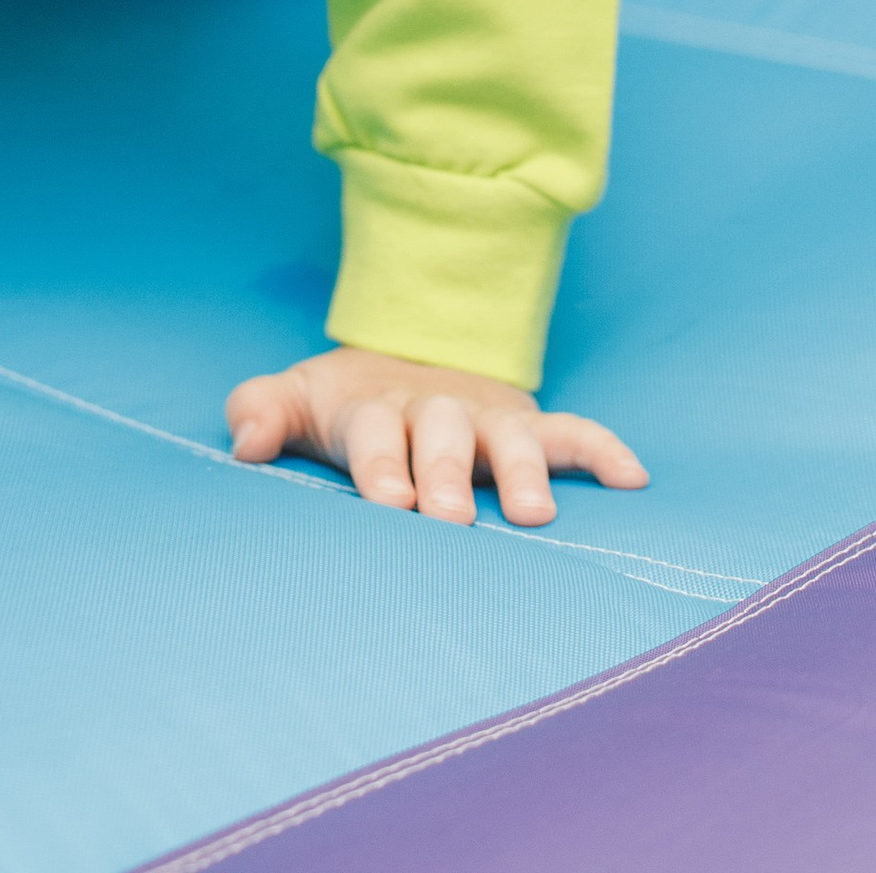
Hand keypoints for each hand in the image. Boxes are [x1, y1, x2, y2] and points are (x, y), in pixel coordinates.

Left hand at [225, 345, 647, 524]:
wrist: (405, 357)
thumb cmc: (344, 407)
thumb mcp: (295, 399)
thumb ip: (260, 411)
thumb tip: (242, 445)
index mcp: (375, 410)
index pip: (375, 433)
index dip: (381, 465)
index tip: (389, 503)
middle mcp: (435, 411)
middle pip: (443, 433)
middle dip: (446, 472)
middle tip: (450, 517)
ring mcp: (487, 418)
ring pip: (511, 436)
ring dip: (521, 470)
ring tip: (533, 516)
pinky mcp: (529, 425)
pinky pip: (573, 432)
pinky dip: (602, 450)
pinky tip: (633, 479)